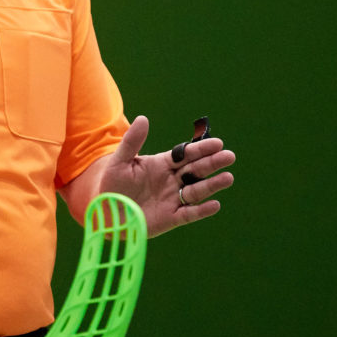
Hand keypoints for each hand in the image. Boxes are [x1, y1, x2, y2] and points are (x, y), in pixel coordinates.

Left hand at [94, 115, 235, 236]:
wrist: (107, 211)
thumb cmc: (113, 184)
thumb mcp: (119, 161)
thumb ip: (132, 141)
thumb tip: (143, 118)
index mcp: (162, 164)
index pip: (185, 155)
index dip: (200, 149)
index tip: (216, 143)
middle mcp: (171, 181)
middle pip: (195, 170)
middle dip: (212, 163)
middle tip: (229, 156)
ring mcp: (173, 199)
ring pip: (196, 191)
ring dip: (212, 185)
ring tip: (228, 178)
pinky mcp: (171, 218)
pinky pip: (189, 214)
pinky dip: (202, 210)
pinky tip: (215, 204)